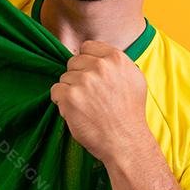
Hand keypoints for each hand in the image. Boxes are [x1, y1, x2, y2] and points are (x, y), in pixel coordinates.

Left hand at [50, 40, 150, 163]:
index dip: (87, 62)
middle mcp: (100, 66)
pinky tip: (76, 112)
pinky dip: (61, 102)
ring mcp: (84, 81)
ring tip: (87, 107)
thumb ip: (116, 64)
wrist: (125, 142)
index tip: (92, 76)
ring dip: (70, 91)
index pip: (88, 47)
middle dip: (78, 77)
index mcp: (116, 58)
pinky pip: (55, 91)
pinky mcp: (70, 97)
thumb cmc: (129, 114)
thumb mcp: (134, 79)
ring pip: (64, 77)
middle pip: (73, 62)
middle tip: (91, 96)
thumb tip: (98, 56)